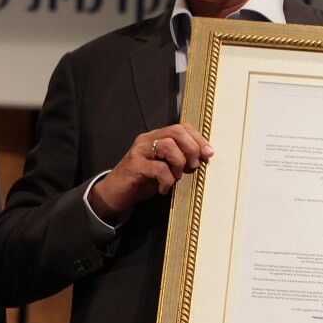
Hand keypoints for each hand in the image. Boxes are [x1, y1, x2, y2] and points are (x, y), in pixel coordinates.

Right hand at [88, 123, 213, 221]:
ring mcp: (139, 151)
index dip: (198, 138)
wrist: (114, 194)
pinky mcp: (133, 165)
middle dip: (192, 147)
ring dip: (179, 163)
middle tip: (194, 165)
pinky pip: (158, 168)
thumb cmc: (142, 181)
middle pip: (176, 131)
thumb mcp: (165, 168)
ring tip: (177, 177)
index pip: (182, 128)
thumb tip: (203, 158)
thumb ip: (179, 159)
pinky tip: (164, 189)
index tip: (209, 153)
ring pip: (168, 145)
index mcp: (157, 137)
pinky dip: (167, 180)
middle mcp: (147, 140)